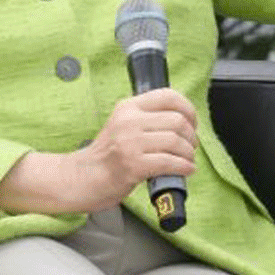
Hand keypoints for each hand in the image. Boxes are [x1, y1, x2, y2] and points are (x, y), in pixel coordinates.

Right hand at [0, 88, 197, 215]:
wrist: (82, 178)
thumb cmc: (108, 155)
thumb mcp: (124, 125)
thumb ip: (148, 119)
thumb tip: (185, 121)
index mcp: (128, 107)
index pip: (169, 96)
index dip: (189, 109)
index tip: (192, 123)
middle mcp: (129, 121)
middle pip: (178, 121)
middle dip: (191, 136)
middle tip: (190, 147)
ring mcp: (130, 143)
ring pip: (177, 142)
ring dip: (188, 154)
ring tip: (187, 160)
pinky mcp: (133, 164)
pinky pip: (170, 162)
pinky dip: (184, 167)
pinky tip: (186, 170)